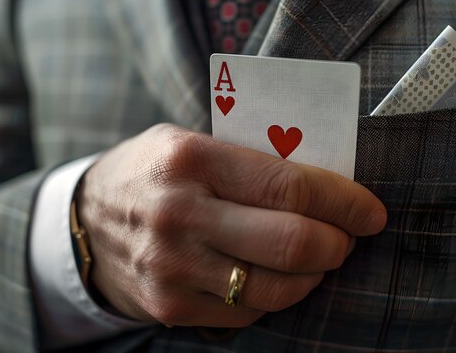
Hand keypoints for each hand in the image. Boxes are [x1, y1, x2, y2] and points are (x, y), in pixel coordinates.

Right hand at [76, 123, 386, 326]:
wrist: (85, 222)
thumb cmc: (154, 173)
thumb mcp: (191, 142)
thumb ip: (252, 159)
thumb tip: (328, 181)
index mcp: (193, 160)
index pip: (291, 185)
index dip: (345, 202)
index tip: (371, 211)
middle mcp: (181, 215)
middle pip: (293, 242)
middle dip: (339, 244)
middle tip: (347, 237)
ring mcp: (174, 267)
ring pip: (278, 288)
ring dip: (314, 275)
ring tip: (316, 257)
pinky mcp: (171, 306)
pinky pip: (249, 313)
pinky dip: (276, 296)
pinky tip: (274, 276)